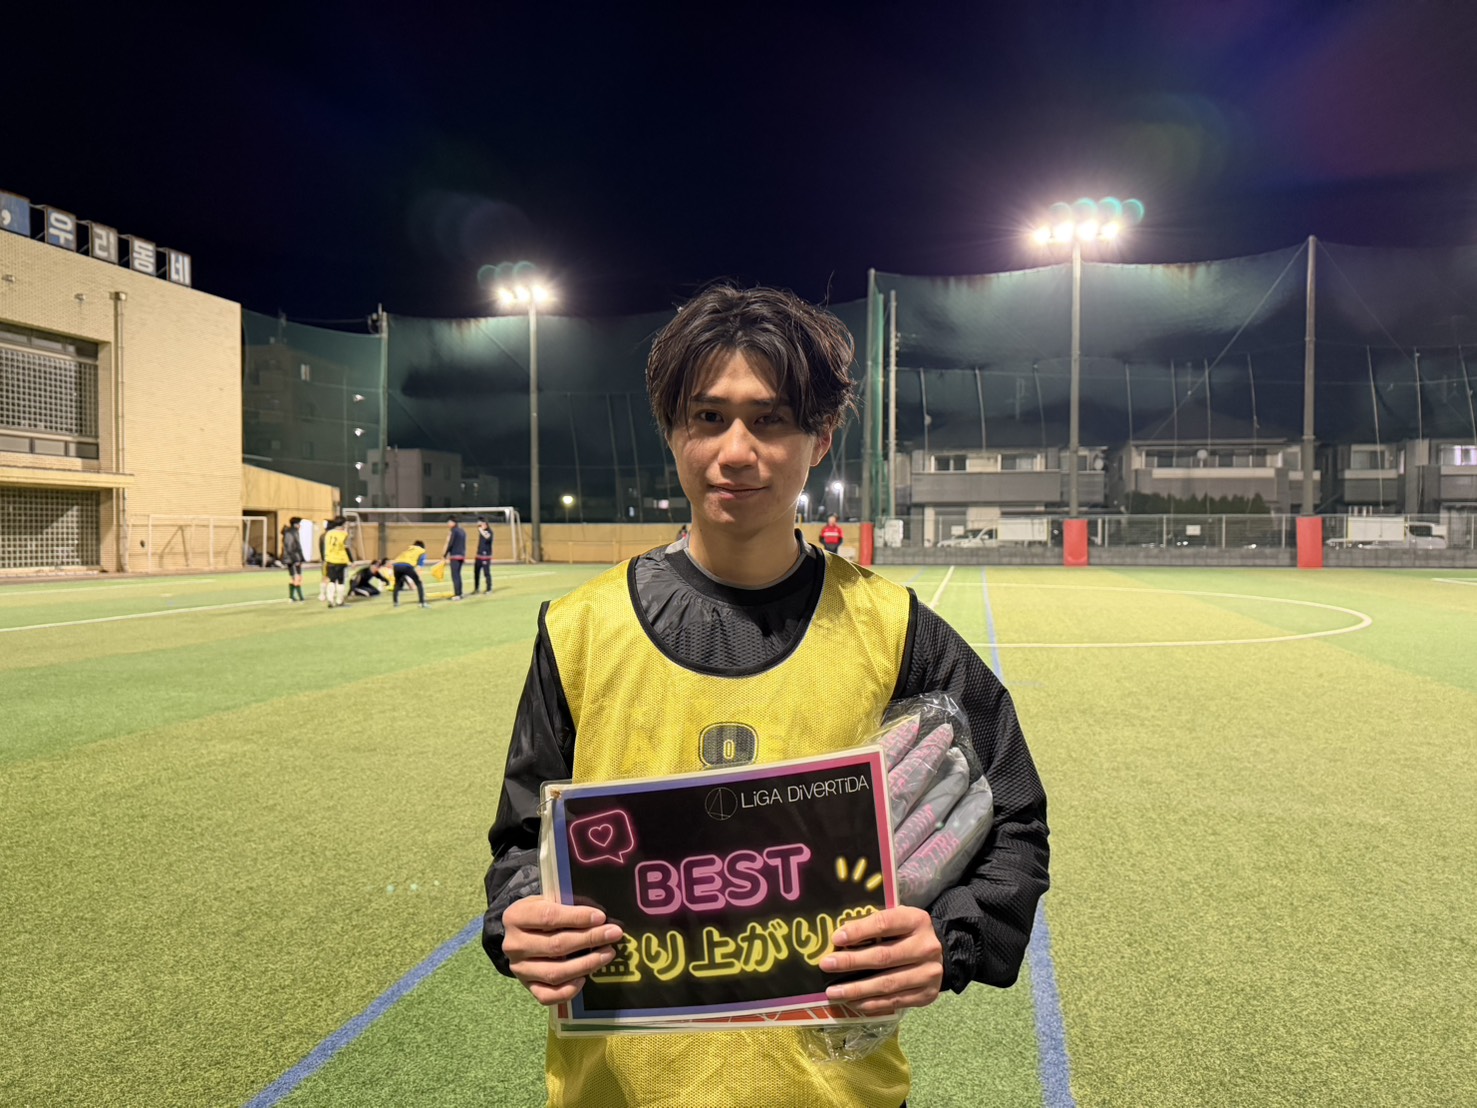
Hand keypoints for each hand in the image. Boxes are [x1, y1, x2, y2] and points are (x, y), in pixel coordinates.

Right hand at [501, 895, 623, 1005]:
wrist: (519, 933)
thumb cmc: (539, 913)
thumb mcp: (547, 900)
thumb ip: (567, 906)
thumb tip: (600, 917)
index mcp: (516, 917)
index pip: (549, 917)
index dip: (577, 918)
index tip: (601, 917)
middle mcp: (514, 945)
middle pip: (556, 945)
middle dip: (589, 939)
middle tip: (613, 934)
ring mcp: (519, 969)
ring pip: (555, 973)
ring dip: (586, 964)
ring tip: (607, 954)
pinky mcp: (527, 987)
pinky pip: (548, 996)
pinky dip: (568, 990)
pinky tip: (584, 978)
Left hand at [819, 906, 943, 1014]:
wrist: (943, 954)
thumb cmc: (909, 933)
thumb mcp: (898, 918)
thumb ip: (874, 924)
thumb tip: (840, 938)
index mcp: (916, 921)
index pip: (884, 924)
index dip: (859, 931)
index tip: (836, 939)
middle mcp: (926, 947)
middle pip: (883, 957)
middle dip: (851, 962)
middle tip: (827, 965)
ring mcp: (928, 974)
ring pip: (887, 984)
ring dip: (856, 990)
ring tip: (833, 992)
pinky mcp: (926, 995)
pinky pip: (893, 1001)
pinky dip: (870, 1003)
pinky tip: (852, 1002)